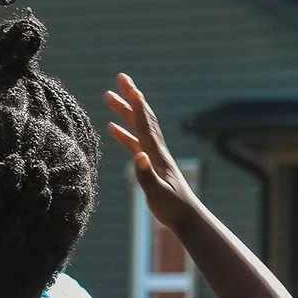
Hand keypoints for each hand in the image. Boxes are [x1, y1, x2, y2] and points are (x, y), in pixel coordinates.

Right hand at [104, 74, 199, 235]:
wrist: (188, 219)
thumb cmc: (173, 208)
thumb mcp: (157, 194)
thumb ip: (146, 176)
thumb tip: (138, 156)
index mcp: (157, 155)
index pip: (145, 124)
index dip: (137, 104)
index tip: (128, 85)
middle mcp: (157, 152)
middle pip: (143, 119)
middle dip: (131, 98)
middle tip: (120, 78)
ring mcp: (155, 157)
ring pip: (138, 128)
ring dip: (125, 112)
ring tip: (109, 97)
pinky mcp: (152, 165)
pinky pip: (136, 143)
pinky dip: (125, 133)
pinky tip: (113, 128)